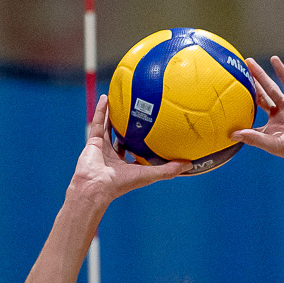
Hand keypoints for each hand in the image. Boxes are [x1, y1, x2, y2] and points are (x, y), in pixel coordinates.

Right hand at [70, 95, 188, 205]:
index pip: (138, 155)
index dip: (146, 146)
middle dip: (130, 128)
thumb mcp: (149, 175)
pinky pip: (98, 122)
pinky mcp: (93, 142)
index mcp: (127, 167)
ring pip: (110, 128)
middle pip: (124, 139)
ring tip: (121, 100)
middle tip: (140, 113)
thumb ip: (168, 170)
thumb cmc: (121, 184)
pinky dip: (101, 110)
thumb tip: (190, 164)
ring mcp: (103, 149)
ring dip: (114, 115)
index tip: (156, 135)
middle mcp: (115, 157)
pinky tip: (106, 97)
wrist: (95, 185)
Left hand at [232, 56, 283, 170]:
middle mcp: (276, 118)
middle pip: (258, 99)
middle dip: (247, 87)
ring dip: (260, 76)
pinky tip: (274, 60)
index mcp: (268, 130)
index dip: (239, 113)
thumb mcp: (275, 145)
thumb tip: (232, 135)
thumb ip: (254, 138)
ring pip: (271, 89)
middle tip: (235, 74)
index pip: (250, 120)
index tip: (223, 104)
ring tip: (249, 63)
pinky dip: (281, 72)